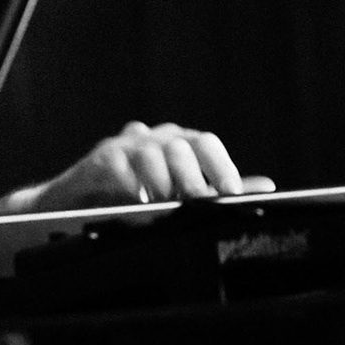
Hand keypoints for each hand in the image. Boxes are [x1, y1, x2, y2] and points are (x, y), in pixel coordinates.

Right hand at [14, 121, 275, 212]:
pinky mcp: (100, 158)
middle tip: (199, 202)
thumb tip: (266, 186)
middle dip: (193, 177)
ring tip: (167, 202)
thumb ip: (218, 189)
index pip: (206, 144)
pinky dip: (131, 184)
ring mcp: (127, 145)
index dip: (221, 167)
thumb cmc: (133, 199)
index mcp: (179, 143)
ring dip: (163, 180)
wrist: (78, 206)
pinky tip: (138, 201)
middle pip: (182, 146)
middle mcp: (155, 137)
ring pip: (152, 152)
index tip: (231, 193)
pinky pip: (119, 165)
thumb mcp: (179, 196)